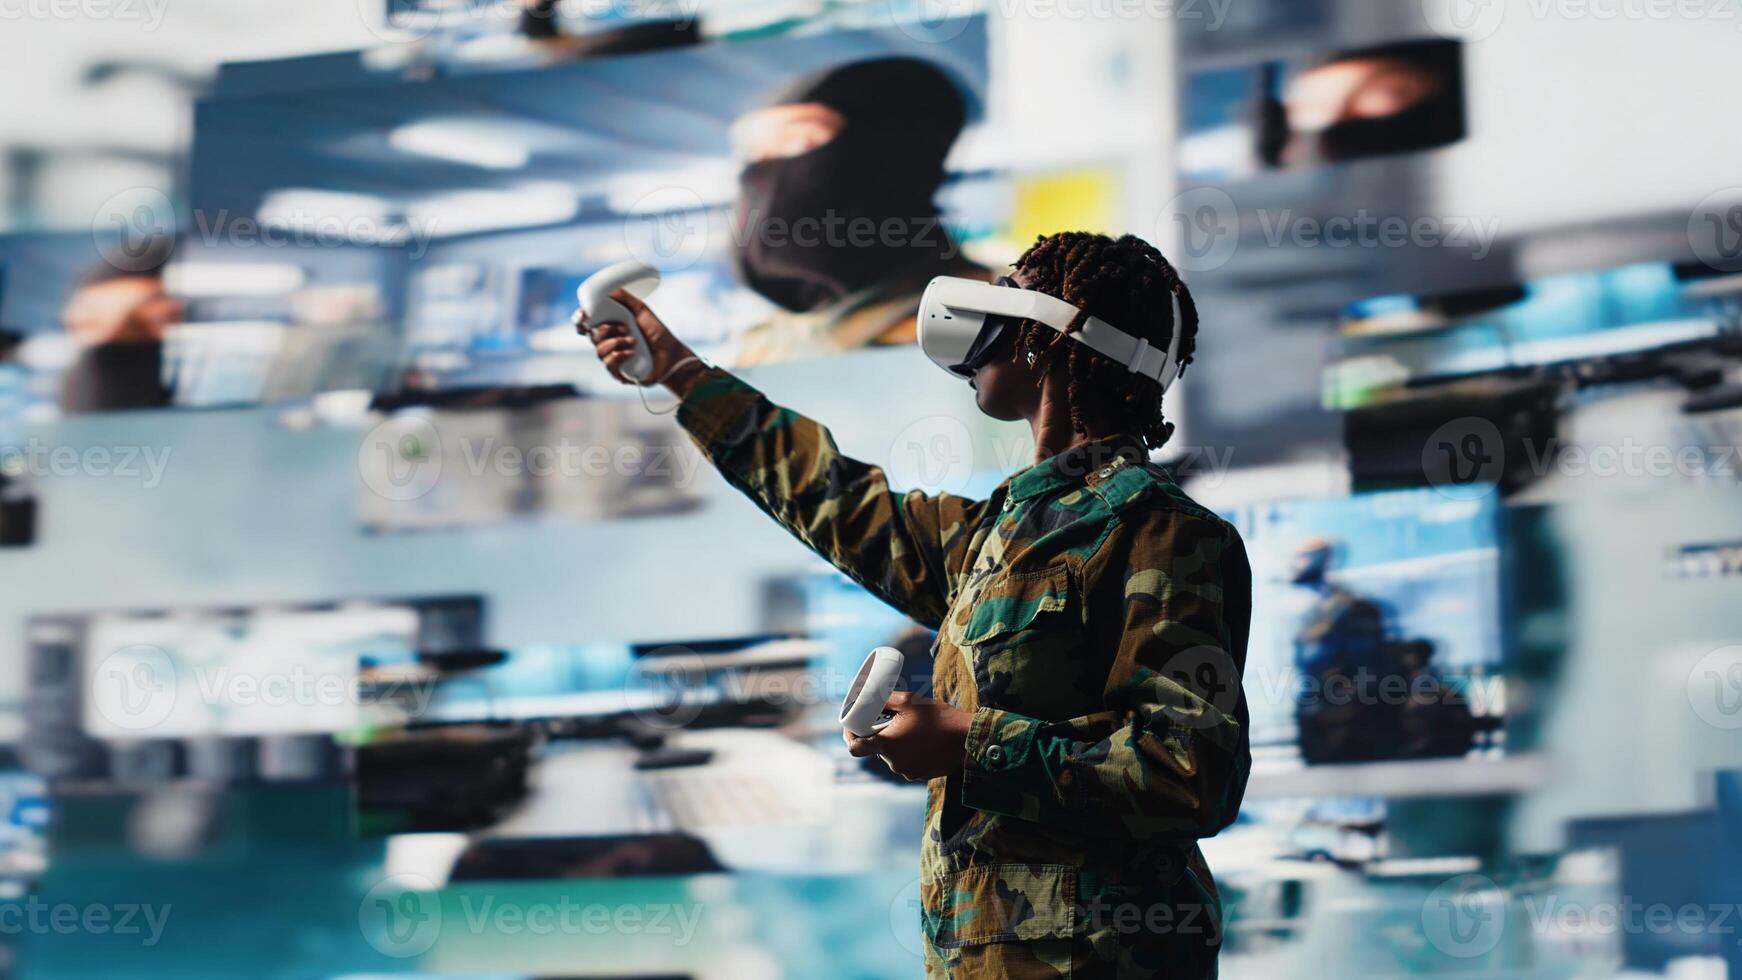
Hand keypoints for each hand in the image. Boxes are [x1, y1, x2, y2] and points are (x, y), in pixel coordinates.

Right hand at [577, 289, 704, 393]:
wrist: (671, 353)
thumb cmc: (657, 333)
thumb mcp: (642, 311)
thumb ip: (627, 299)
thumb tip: (611, 290)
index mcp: (609, 328)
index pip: (586, 324)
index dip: (580, 320)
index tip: (584, 313)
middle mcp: (607, 343)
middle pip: (591, 336)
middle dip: (606, 330)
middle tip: (624, 327)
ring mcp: (612, 358)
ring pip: (599, 351)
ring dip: (617, 343)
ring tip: (634, 341)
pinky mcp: (618, 372)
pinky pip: (608, 364)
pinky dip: (619, 356)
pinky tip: (632, 353)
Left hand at [844, 691, 972, 781]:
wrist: (966, 737)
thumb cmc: (938, 717)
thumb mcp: (909, 701)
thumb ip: (885, 700)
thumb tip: (870, 697)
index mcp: (886, 744)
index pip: (855, 748)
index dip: (850, 737)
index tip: (854, 728)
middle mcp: (893, 762)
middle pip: (877, 749)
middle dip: (882, 736)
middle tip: (894, 722)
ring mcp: (907, 771)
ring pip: (894, 756)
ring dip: (898, 745)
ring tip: (914, 730)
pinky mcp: (920, 775)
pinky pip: (908, 763)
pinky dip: (911, 754)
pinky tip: (924, 742)